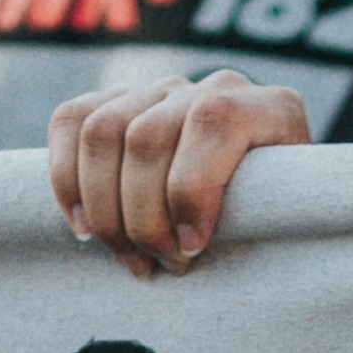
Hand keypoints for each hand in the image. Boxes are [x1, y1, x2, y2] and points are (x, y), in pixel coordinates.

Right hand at [48, 71, 308, 274]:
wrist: (264, 209)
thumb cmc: (275, 232)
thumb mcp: (286, 229)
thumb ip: (267, 223)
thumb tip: (192, 245)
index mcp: (271, 110)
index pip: (212, 122)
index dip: (192, 189)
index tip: (191, 247)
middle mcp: (218, 87)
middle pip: (146, 137)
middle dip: (143, 218)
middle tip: (159, 266)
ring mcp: (167, 90)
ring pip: (101, 132)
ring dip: (105, 210)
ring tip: (129, 258)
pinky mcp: (120, 100)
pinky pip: (70, 121)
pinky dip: (66, 179)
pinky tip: (84, 228)